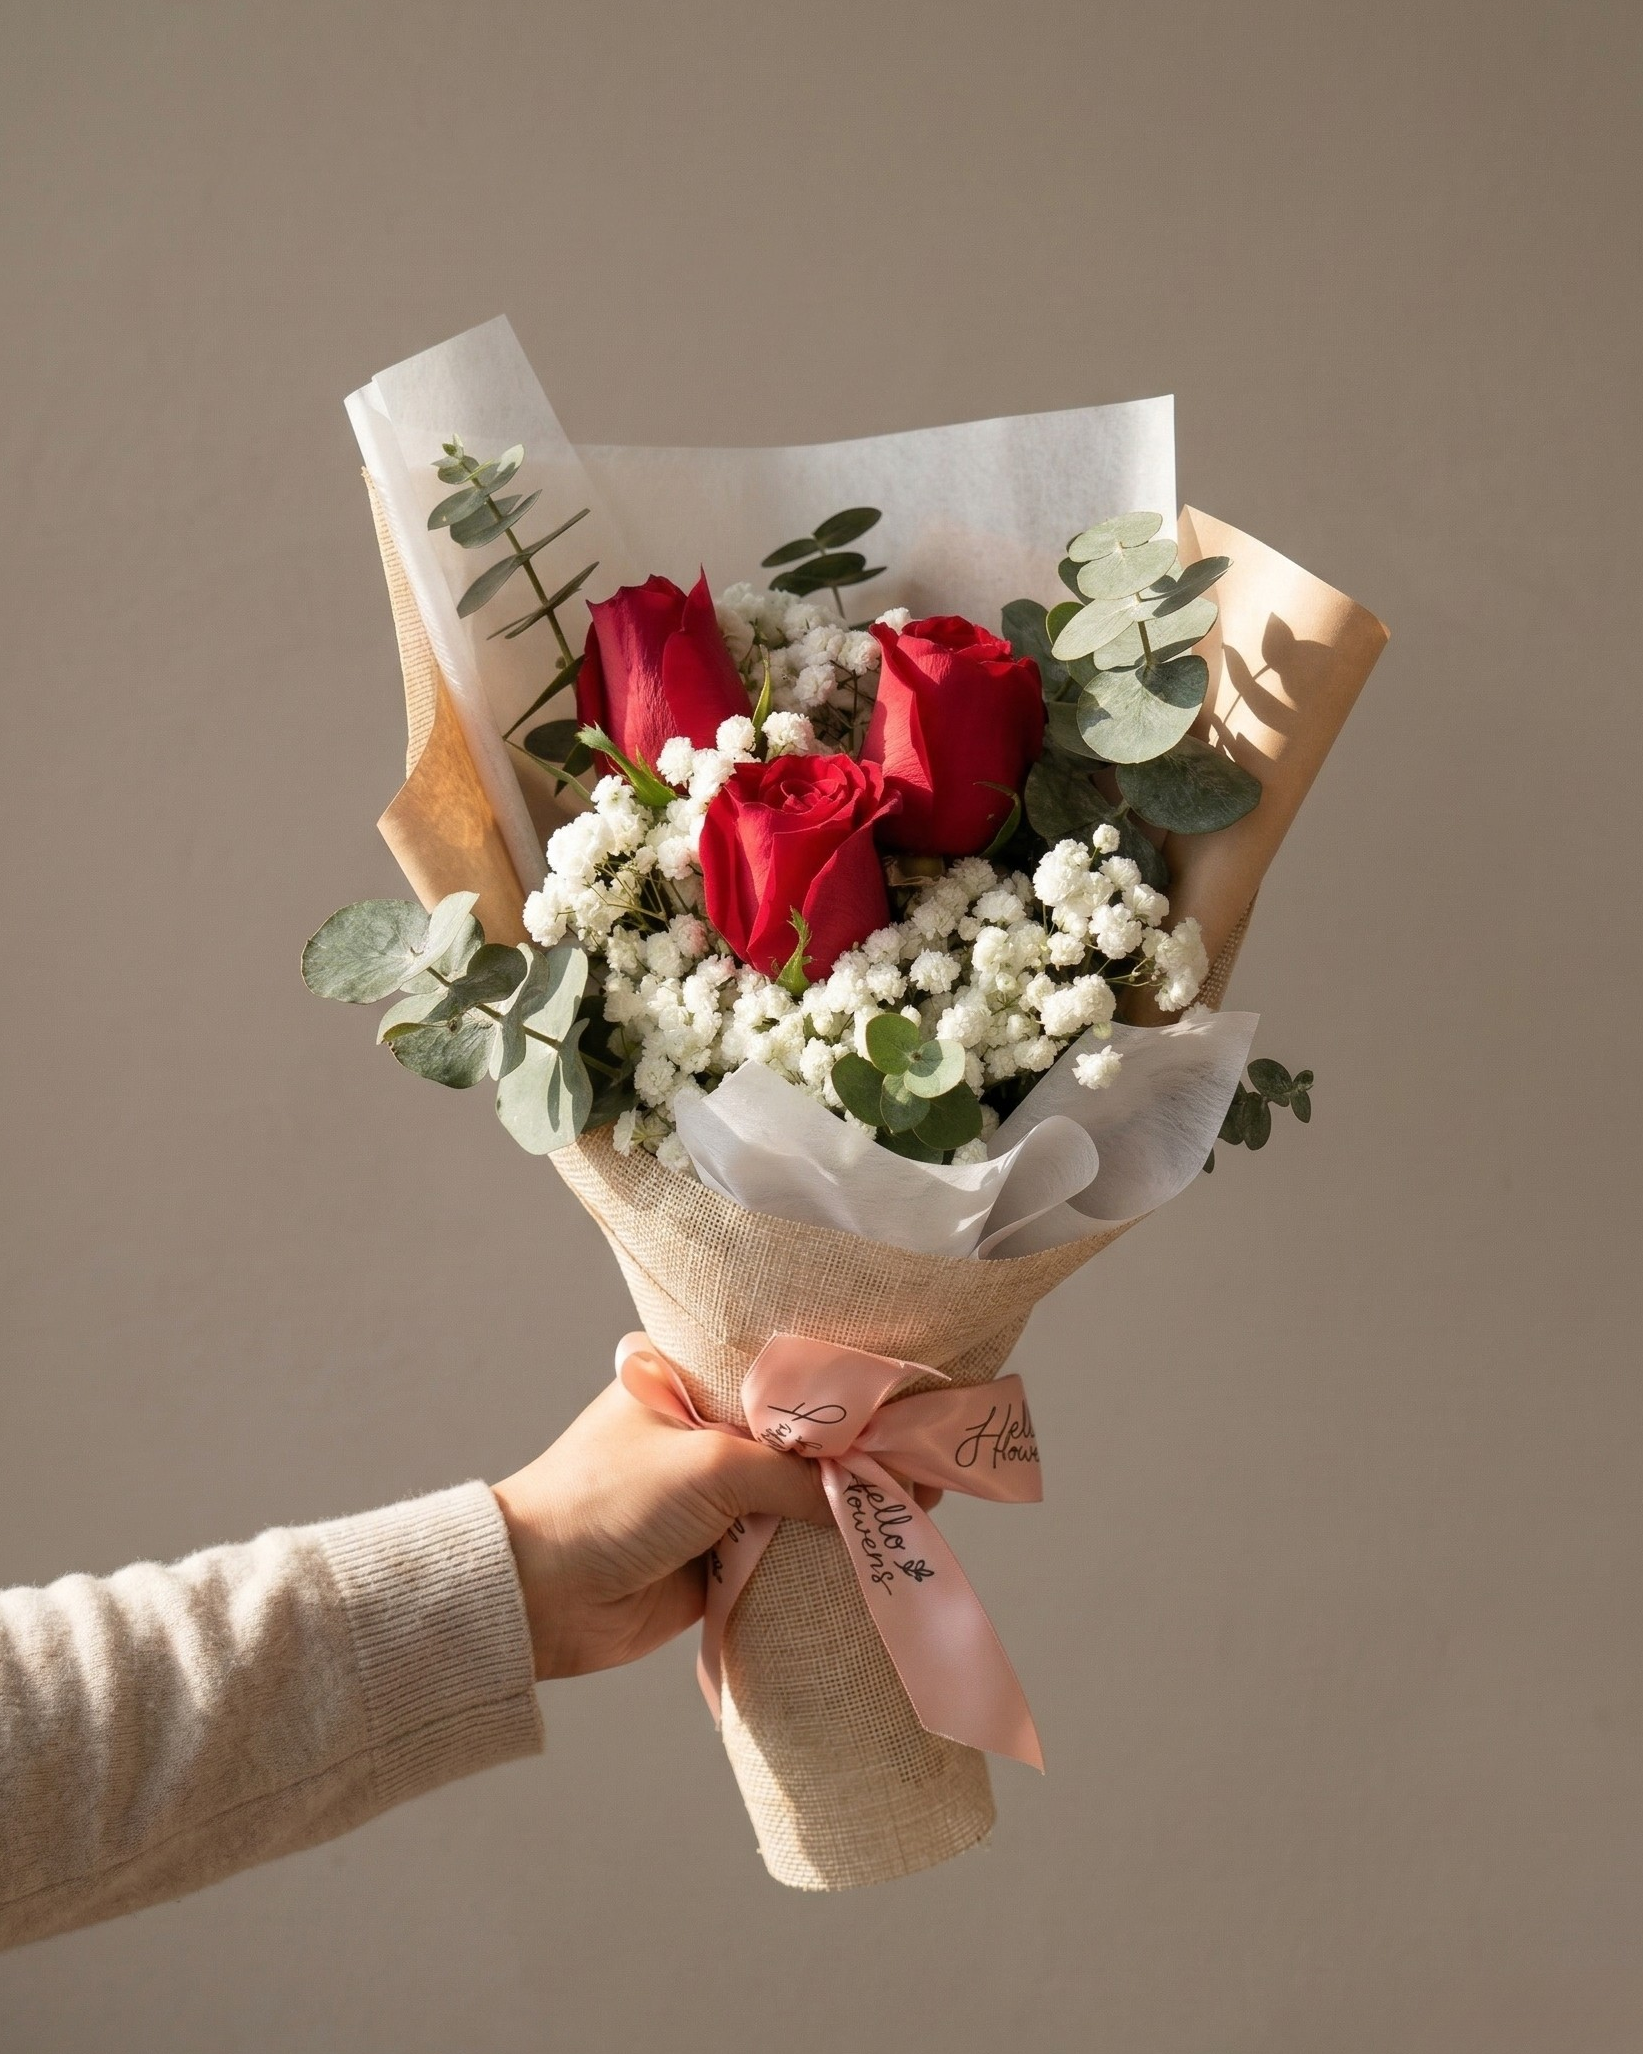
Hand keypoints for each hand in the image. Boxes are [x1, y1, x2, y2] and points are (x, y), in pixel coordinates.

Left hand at [493, 1377, 939, 1680]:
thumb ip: (791, 1474)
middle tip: (924, 1459)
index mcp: (688, 1381)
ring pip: (796, 1499)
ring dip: (844, 1509)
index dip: (843, 1392)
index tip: (903, 1402)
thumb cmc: (606, 1501)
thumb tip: (869, 1489)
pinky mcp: (716, 1558)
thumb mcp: (709, 1466)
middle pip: (798, 1441)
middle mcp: (704, 1433)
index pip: (782, 1376)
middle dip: (855, 1454)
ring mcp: (711, 1498)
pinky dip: (822, 1557)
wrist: (539, 1600)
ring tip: (917, 1504)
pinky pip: (783, 1552)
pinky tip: (874, 1551)